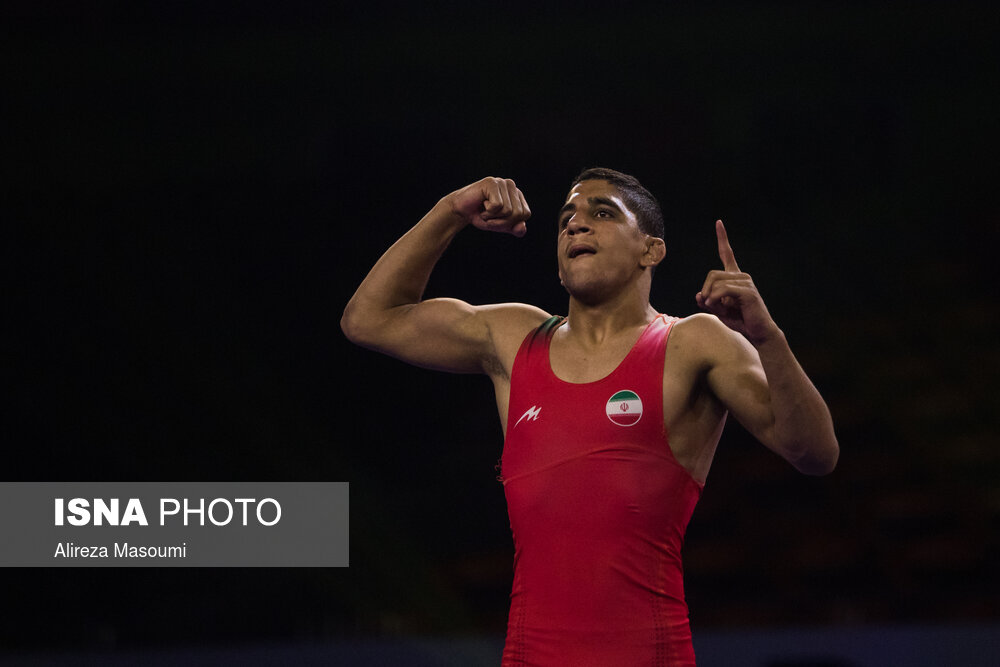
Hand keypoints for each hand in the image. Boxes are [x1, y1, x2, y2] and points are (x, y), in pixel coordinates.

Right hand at [446, 177, 530, 236]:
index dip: (511, 223)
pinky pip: (497, 206)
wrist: (460, 212)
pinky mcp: (492, 183)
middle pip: (518, 213)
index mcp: (517, 195)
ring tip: (485, 210)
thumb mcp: (502, 226)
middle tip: (489, 216)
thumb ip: (515, 229)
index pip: (525, 214)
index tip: (498, 218)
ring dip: (493, 217)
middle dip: (502, 222)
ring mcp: (502, 183)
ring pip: (508, 211)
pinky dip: (488, 212)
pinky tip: (481, 204)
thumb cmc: (481, 216)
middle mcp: (512, 186)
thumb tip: (522, 227)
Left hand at [696, 220, 778, 344]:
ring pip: (716, 282)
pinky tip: (720, 307)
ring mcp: (746, 282)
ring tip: (719, 309)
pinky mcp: (748, 291)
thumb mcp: (718, 311)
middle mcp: (741, 276)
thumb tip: (699, 294)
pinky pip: (722, 290)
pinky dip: (715, 299)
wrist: (758, 333)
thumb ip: (708, 301)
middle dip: (705, 290)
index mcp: (734, 277)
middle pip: (712, 274)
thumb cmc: (740, 321)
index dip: (722, 238)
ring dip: (711, 298)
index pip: (727, 253)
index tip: (719, 222)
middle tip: (709, 305)